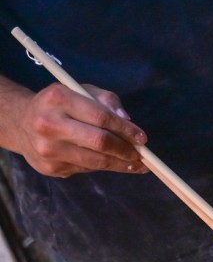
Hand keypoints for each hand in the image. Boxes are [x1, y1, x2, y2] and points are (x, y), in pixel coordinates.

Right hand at [6, 82, 147, 177]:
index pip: (101, 117)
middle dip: (126, 150)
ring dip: (120, 164)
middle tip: (141, 156)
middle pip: (100, 142)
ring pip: (95, 161)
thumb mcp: (80, 91)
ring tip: (134, 164)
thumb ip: (106, 100)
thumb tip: (128, 119)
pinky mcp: (49, 167)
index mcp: (58, 98)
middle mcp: (49, 124)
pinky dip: (102, 166)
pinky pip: (86, 169)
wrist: (21, 123)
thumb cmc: (59, 105)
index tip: (142, 139)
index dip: (126, 129)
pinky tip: (110, 163)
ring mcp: (47, 148)